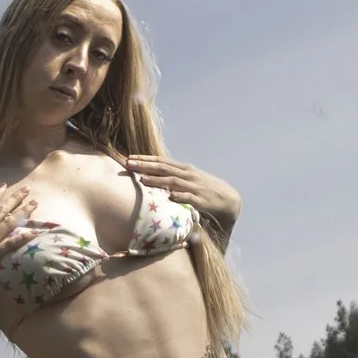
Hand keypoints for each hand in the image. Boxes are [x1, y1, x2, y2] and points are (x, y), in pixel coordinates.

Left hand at [122, 153, 237, 224]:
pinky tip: (169, 196)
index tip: (130, 157)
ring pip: (173, 182)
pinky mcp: (202, 200)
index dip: (146, 159)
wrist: (229, 200)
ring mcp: (195, 187)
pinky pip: (189, 198)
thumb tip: (153, 176)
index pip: (162, 161)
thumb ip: (173, 177)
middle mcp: (188, 175)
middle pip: (164, 168)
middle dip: (145, 166)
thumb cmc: (205, 190)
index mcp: (184, 169)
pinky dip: (179, 196)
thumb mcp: (189, 180)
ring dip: (157, 180)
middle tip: (128, 164)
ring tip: (142, 180)